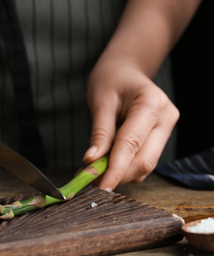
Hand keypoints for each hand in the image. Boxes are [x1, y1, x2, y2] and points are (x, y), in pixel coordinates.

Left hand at [83, 62, 178, 189]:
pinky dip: (124, 167)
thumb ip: (99, 133)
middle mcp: (165, 118)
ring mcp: (165, 128)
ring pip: (144, 163)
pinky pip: (142, 159)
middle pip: (143, 160)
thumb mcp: (101, 101)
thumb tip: (92, 161)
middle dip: (117, 175)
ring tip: (93, 171)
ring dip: (119, 173)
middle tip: (89, 181)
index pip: (132, 145)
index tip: (100, 187)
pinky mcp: (159, 137)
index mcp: (152, 104)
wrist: (125, 70)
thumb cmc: (111, 79)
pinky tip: (106, 164)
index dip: (115, 170)